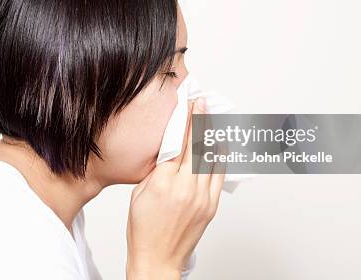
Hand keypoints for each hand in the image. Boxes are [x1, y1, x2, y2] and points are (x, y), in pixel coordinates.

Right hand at [126, 97, 224, 278]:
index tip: (189, 103)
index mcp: (163, 183)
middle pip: (197, 145)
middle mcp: (185, 188)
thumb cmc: (143, 229)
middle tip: (203, 102)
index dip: (185, 120)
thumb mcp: (140, 193)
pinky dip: (219, 156)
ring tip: (212, 116)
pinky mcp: (211, 206)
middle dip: (201, 119)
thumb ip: (157, 170)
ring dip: (212, 134)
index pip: (177, 142)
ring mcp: (202, 197)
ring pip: (211, 157)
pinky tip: (219, 144)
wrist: (158, 259)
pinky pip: (218, 174)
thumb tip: (171, 149)